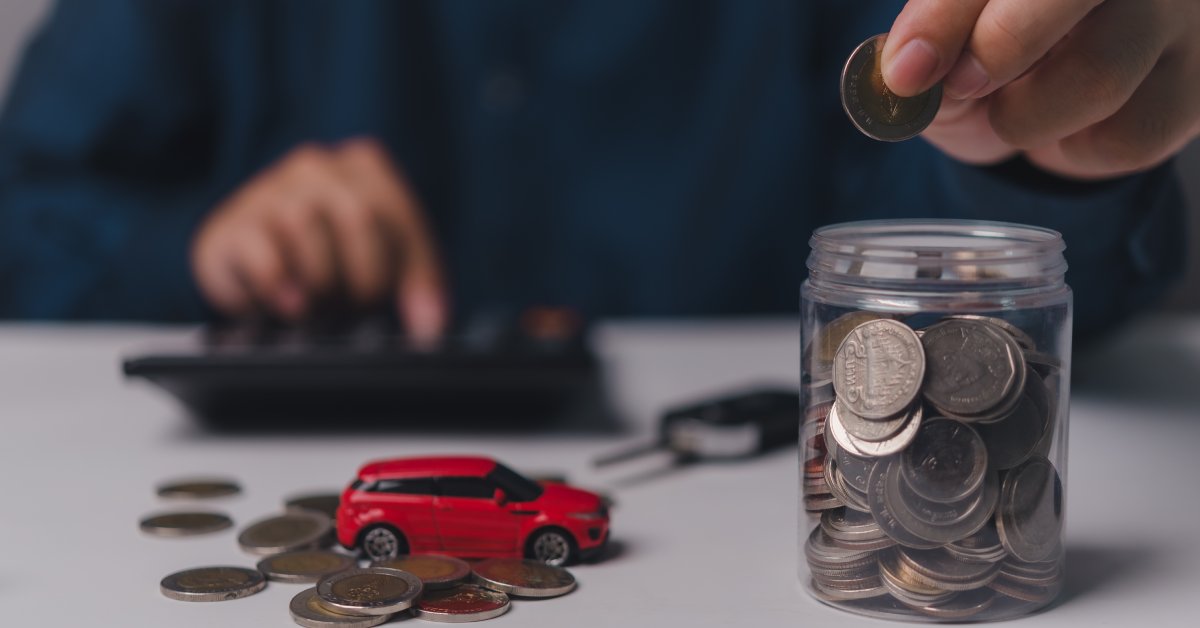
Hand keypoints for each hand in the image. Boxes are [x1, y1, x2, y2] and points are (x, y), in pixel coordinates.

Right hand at [191, 138, 446, 340]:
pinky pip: (265, 258)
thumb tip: (432, 326)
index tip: (423, 324)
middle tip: (355, 306)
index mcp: (364, 166)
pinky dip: (282, 289)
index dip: (415, 273)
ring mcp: (268, 189)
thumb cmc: (326, 261)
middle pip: (358, 216)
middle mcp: (316, 166)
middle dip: (365, 278)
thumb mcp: (381, 263)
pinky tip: (289, 305)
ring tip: (319, 304)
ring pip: (307, 230)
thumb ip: (416, 285)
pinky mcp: (230, 227)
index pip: (399, 214)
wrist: (248, 266)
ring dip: (322, 284)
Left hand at [881, 0, 1199, 179]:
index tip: (907, 70)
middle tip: (964, 85)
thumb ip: (926, 44)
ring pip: (1099, 74)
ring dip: (1027, 118)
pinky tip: (1071, 126)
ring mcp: (1173, 14)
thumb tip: (904, 71)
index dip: (946, 15)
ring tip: (1012, 111)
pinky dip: (1077, 152)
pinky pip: (1130, 136)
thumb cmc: (996, 46)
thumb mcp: (947, 42)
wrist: (1059, 90)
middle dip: (1001, 46)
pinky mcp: (1197, 80)